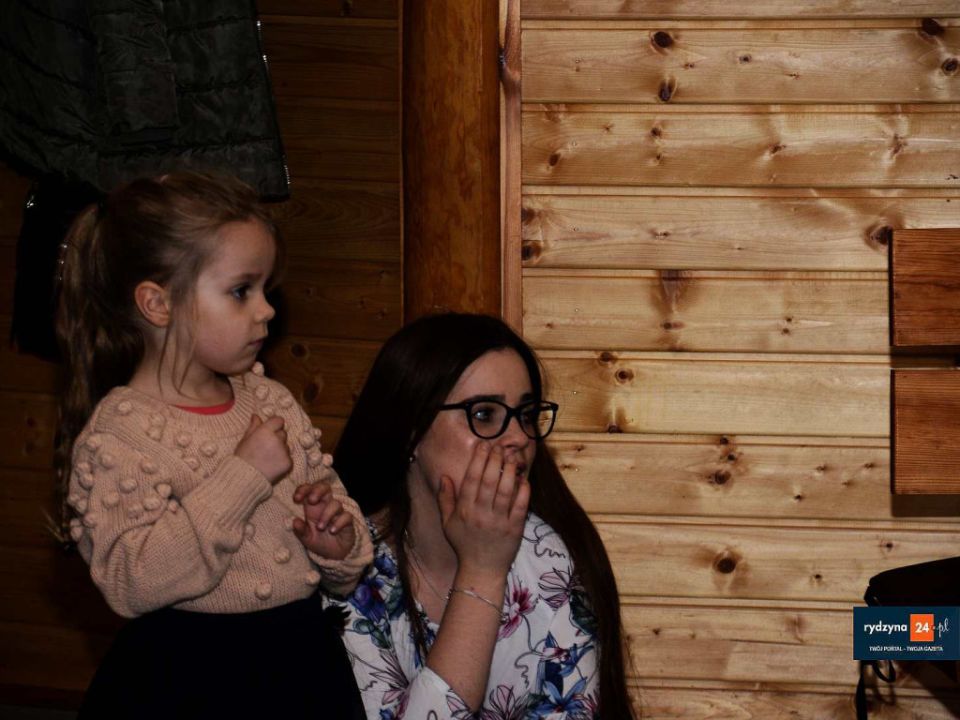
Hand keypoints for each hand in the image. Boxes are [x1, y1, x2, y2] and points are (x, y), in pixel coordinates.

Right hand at [234, 415, 291, 484]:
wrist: (244, 479)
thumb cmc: (242, 459)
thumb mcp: (245, 440)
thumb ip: (253, 427)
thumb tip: (256, 416)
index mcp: (265, 431)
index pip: (279, 420)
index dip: (274, 425)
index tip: (270, 430)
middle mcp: (276, 439)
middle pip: (283, 433)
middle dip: (277, 438)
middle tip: (266, 447)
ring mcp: (283, 451)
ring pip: (286, 446)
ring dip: (280, 449)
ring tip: (267, 458)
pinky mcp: (288, 463)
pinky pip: (288, 457)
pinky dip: (282, 460)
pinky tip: (271, 465)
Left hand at [291, 482, 356, 560]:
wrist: (335, 555)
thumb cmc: (320, 542)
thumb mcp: (307, 538)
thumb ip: (301, 531)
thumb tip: (295, 522)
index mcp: (313, 507)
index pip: (309, 490)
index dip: (303, 490)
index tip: (296, 499)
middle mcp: (325, 507)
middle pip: (325, 488)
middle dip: (318, 490)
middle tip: (312, 500)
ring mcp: (338, 513)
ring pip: (336, 504)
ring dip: (327, 514)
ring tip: (321, 528)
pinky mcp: (347, 521)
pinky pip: (346, 516)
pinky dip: (339, 522)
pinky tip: (333, 531)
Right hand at [437, 443, 529, 583]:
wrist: (482, 570)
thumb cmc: (464, 544)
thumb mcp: (448, 523)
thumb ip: (445, 499)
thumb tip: (444, 476)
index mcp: (464, 511)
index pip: (471, 479)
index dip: (477, 460)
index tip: (483, 446)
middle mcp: (481, 514)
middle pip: (489, 481)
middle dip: (495, 460)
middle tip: (499, 447)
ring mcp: (499, 522)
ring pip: (505, 491)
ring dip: (510, 471)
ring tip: (512, 457)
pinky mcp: (515, 529)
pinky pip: (520, 506)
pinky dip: (523, 491)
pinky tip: (524, 479)